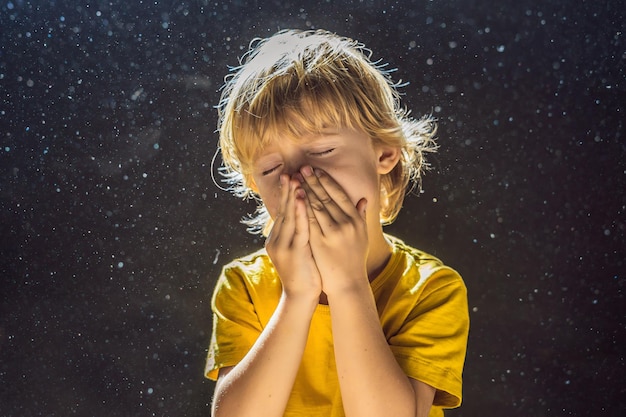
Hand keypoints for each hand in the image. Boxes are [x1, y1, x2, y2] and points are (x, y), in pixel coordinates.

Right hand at [265, 174, 321, 300]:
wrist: (300, 297)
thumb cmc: (305, 273)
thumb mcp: (301, 249)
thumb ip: (302, 233)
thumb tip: (307, 217)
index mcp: (279, 238)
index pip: (283, 212)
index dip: (287, 195)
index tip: (291, 177)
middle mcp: (277, 240)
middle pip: (283, 210)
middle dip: (287, 191)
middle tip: (290, 172)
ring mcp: (283, 246)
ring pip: (288, 216)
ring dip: (292, 197)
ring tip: (295, 179)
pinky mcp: (292, 252)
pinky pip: (297, 228)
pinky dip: (300, 212)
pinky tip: (302, 199)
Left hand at [299, 166, 368, 295]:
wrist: (348, 282)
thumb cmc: (354, 259)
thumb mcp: (362, 236)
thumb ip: (361, 216)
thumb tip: (363, 199)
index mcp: (356, 220)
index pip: (339, 195)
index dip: (327, 181)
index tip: (317, 170)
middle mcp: (347, 224)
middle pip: (326, 197)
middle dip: (313, 181)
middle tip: (302, 168)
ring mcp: (333, 233)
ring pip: (316, 206)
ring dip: (305, 191)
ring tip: (296, 179)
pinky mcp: (321, 242)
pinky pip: (309, 221)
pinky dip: (302, 208)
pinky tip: (295, 198)